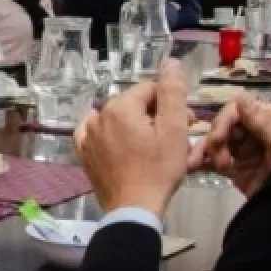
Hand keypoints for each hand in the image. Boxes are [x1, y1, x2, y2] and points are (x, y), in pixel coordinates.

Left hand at [73, 59, 191, 218]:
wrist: (133, 208)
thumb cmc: (158, 170)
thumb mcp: (173, 130)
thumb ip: (172, 93)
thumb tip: (170, 62)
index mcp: (121, 107)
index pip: (151, 90)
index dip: (172, 103)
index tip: (187, 123)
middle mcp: (99, 115)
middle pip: (134, 104)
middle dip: (155, 115)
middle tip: (174, 138)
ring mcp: (87, 135)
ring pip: (118, 119)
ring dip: (135, 126)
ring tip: (152, 147)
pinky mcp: (83, 153)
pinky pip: (97, 133)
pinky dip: (111, 135)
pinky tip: (122, 145)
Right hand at [186, 94, 270, 197]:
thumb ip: (261, 121)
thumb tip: (240, 95)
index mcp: (268, 119)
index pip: (237, 111)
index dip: (224, 122)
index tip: (218, 138)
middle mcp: (253, 132)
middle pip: (223, 127)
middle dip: (214, 140)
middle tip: (218, 158)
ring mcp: (244, 152)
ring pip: (216, 144)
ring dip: (205, 151)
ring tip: (197, 165)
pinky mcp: (237, 171)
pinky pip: (215, 162)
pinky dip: (202, 162)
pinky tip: (191, 166)